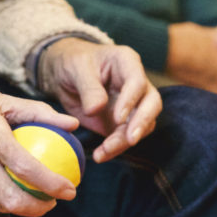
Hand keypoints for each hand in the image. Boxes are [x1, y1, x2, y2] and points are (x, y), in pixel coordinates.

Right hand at [0, 58, 79, 216]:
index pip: (27, 168)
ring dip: (20, 206)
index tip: (70, 189)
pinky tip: (9, 189)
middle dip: (39, 208)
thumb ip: (38, 112)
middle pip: (12, 199)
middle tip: (54, 201)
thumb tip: (71, 124)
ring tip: (35, 197)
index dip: (52, 184)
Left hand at [38, 38, 162, 162]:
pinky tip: (101, 155)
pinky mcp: (123, 122)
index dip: (131, 100)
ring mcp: (133, 104)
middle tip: (130, 140)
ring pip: (142, 125)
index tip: (118, 118)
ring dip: (125, 141)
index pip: (137, 81)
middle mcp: (136, 83)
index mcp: (127, 62)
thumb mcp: (76, 69)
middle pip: (151, 104)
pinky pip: (126, 137)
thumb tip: (96, 109)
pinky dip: (115, 148)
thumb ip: (88, 88)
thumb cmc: (73, 63)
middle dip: (142, 123)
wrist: (65, 75)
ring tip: (104, 151)